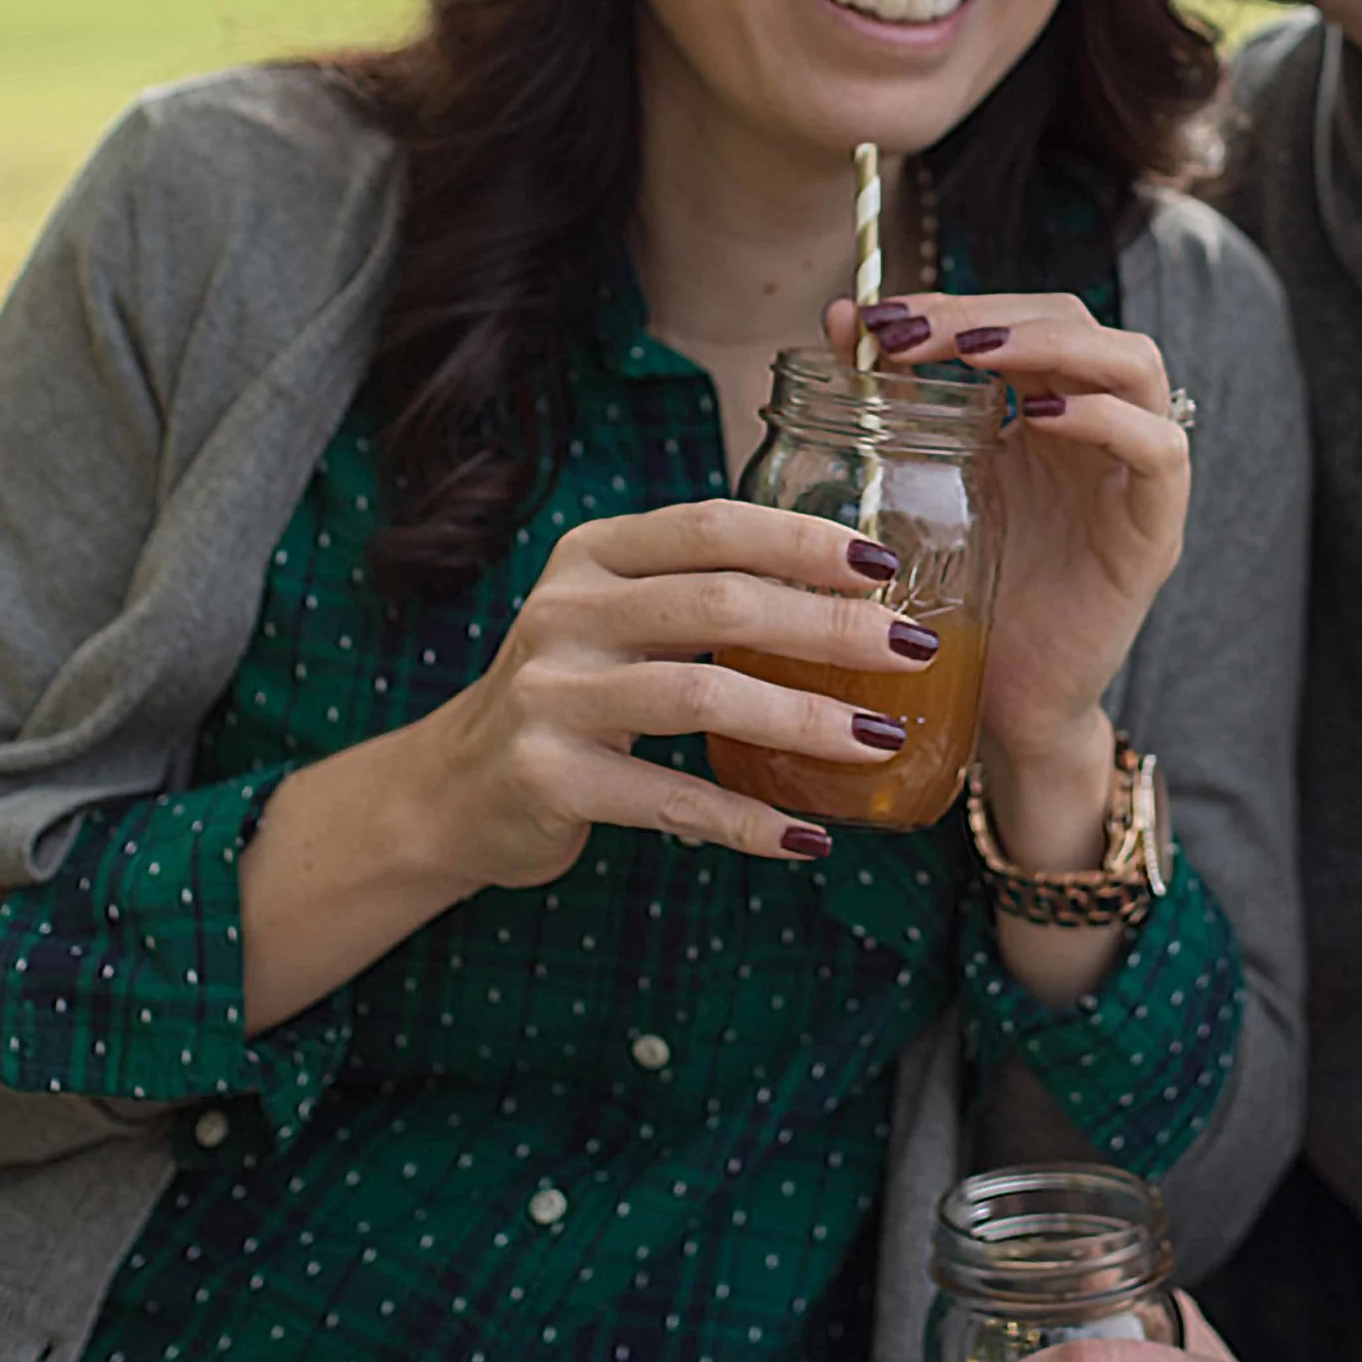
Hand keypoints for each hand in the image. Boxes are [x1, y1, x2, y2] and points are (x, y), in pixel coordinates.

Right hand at [417, 498, 926, 886]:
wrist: (450, 790)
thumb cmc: (571, 693)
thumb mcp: (615, 620)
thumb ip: (700, 593)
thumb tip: (855, 596)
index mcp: (594, 555)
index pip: (712, 525)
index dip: (803, 540)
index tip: (884, 565)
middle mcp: (566, 612)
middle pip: (719, 602)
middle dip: (828, 625)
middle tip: (911, 650)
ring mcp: (551, 695)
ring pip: (702, 694)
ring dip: (804, 719)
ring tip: (882, 739)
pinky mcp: (548, 777)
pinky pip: (668, 798)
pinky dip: (744, 819)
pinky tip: (806, 836)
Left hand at [827, 291, 1189, 780]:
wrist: (999, 711)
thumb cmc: (961, 604)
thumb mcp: (916, 490)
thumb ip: (886, 405)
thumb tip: (836, 317)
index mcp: (1046, 413)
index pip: (1022, 317)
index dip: (956, 302)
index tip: (876, 316)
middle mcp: (1099, 432)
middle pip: (1077, 321)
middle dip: (993, 313)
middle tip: (913, 330)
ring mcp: (1134, 477)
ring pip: (1137, 362)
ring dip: (1055, 343)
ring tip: (977, 353)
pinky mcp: (1155, 532)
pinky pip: (1161, 450)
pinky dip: (1108, 419)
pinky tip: (1040, 417)